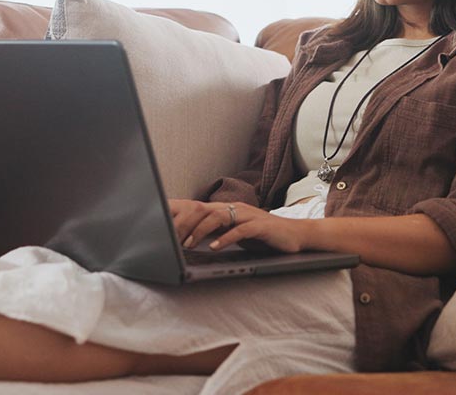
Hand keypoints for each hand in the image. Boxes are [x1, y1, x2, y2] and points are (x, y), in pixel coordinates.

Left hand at [168, 199, 309, 253]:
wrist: (295, 235)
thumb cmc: (262, 236)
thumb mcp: (234, 233)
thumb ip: (215, 233)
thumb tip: (189, 240)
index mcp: (225, 209)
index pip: (196, 208)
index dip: (178, 215)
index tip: (160, 227)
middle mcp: (234, 208)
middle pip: (203, 211)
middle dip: (184, 225)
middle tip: (170, 239)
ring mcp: (248, 215)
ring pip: (219, 217)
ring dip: (201, 231)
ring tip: (189, 244)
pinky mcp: (260, 226)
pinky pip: (240, 230)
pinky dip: (226, 238)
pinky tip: (215, 247)